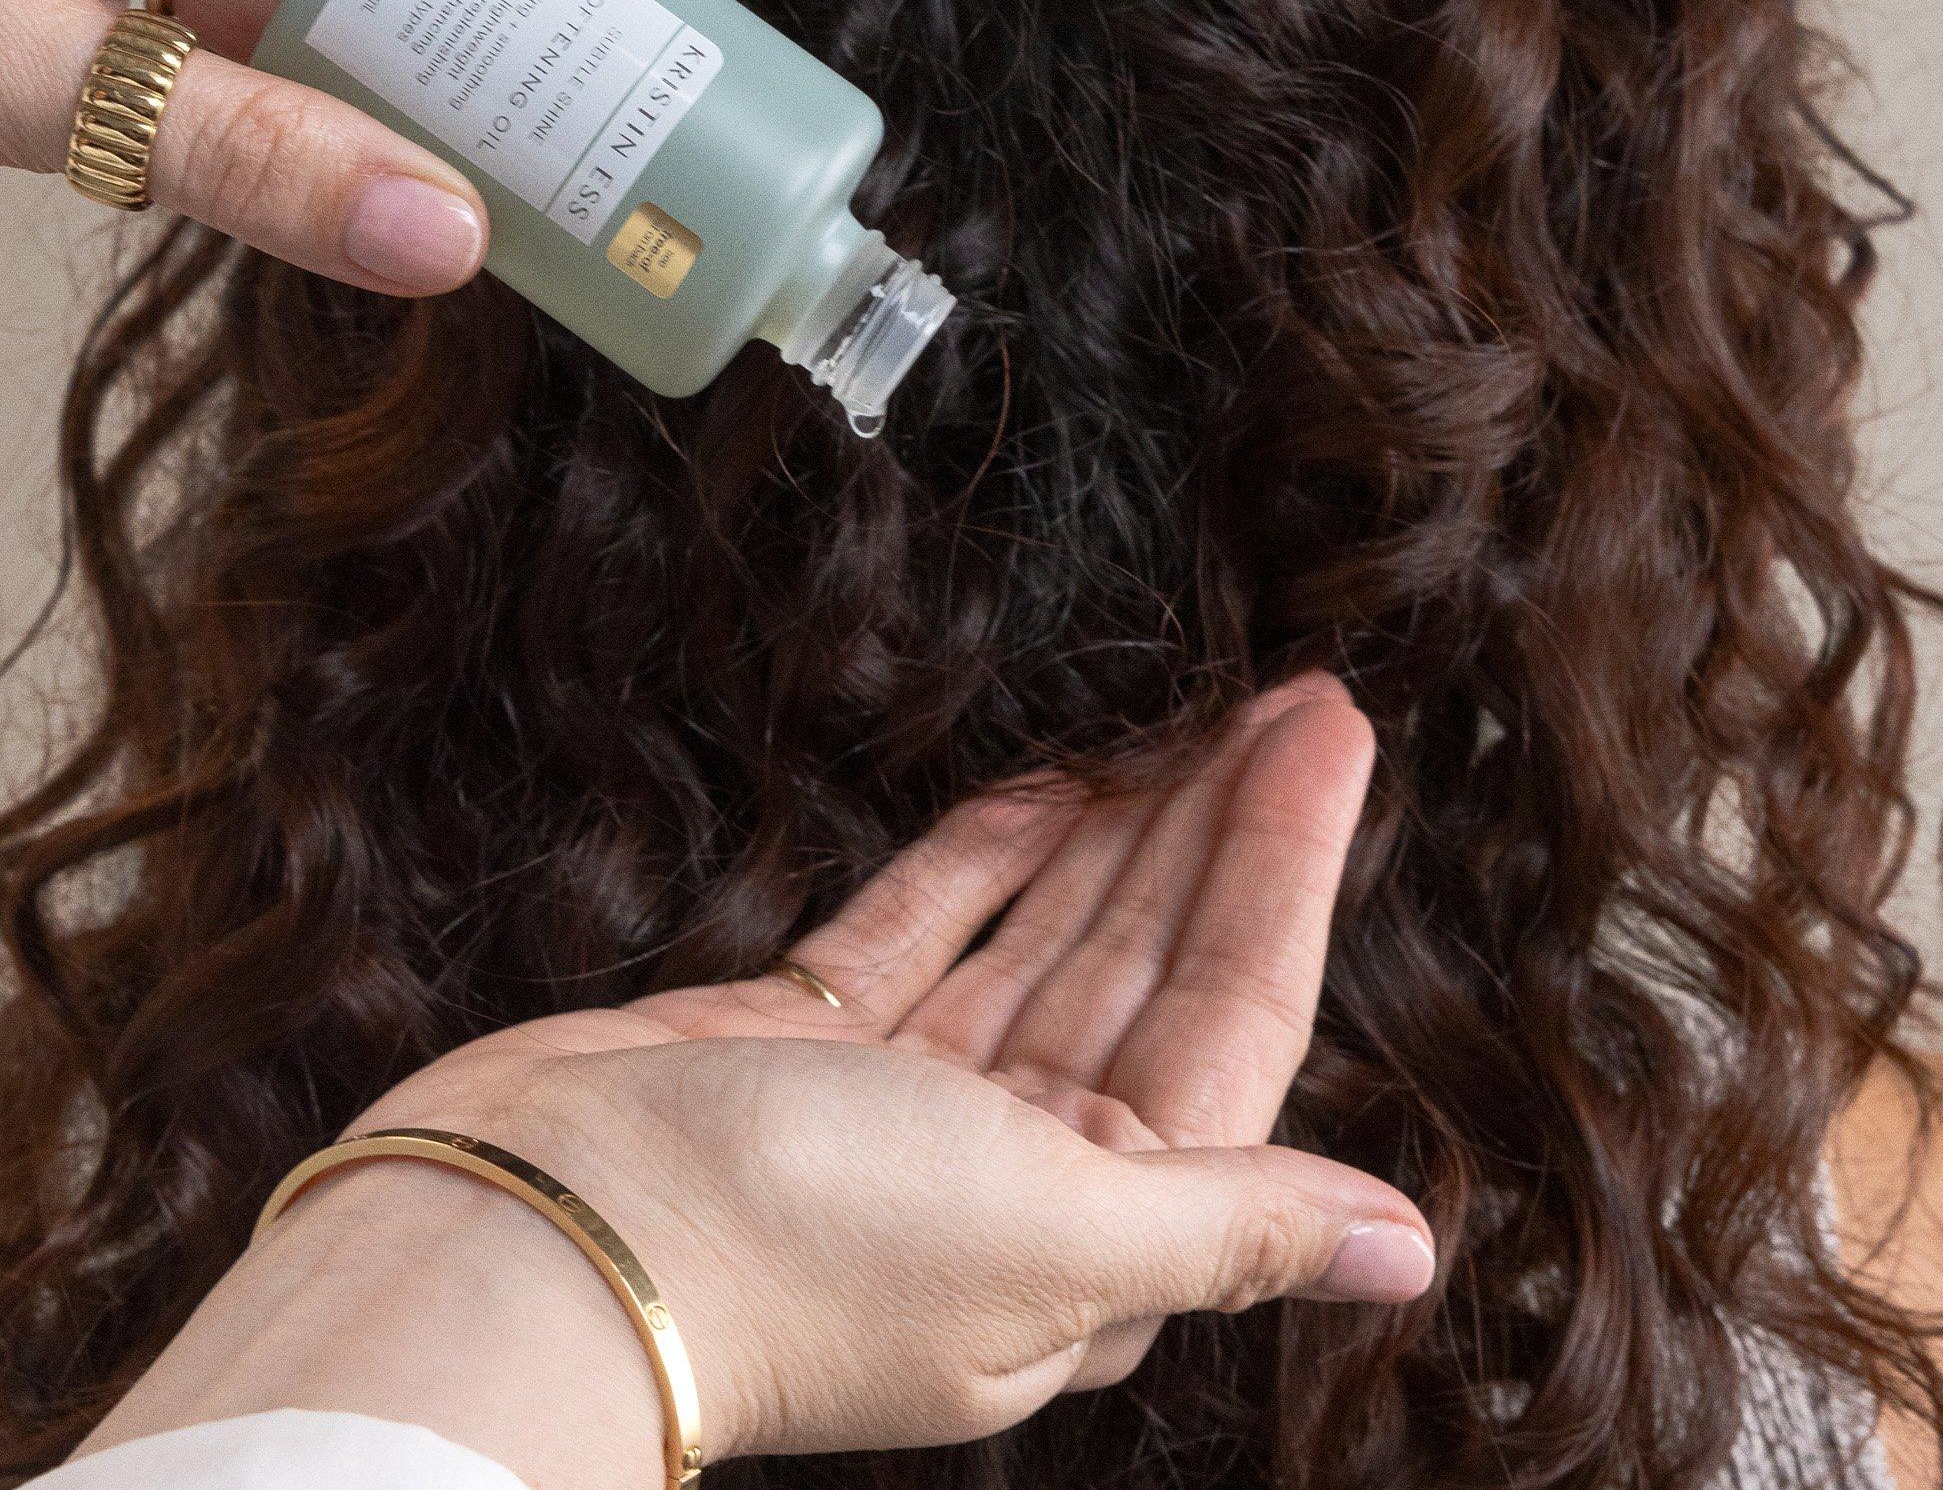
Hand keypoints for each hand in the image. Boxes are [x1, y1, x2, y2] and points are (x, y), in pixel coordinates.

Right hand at [526, 667, 1397, 1392]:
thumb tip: (1407, 1256)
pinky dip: (989, 852)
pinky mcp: (806, 1041)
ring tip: (1187, 714)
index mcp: (1098, 1237)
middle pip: (1147, 963)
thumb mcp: (1052, 1236)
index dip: (1288, 868)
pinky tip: (1054, 779)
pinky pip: (929, 925)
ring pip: (1047, 933)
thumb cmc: (800, 1254)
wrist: (530, 1245)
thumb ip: (1232, 1224)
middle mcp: (1016, 1174)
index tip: (1327, 735)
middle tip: (1278, 692)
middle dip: (1217, 826)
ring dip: (1119, 826)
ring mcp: (907, 1103)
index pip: (1232, 1015)